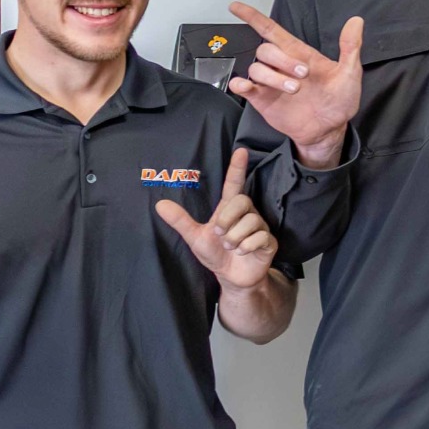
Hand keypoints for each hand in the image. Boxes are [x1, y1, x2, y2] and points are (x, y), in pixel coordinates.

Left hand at [154, 148, 276, 290]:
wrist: (232, 277)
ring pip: (250, 222)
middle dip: (227, 218)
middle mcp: (247, 214)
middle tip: (219, 233)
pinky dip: (246, 247)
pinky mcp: (269, 242)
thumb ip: (180, 221)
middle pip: (242, 201)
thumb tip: (160, 204)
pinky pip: (259, 238)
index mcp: (229, 209)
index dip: (237, 168)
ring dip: (235, 238)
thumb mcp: (195, 237)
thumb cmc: (215, 253)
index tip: (241, 151)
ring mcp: (260, 227)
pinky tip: (243, 252)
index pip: (234, 184)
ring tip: (231, 247)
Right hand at [228, 2, 362, 167]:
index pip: (271, 30)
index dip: (253, 17)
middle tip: (303, 74)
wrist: (330, 130)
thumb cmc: (340, 101)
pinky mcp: (263, 99)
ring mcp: (271, 82)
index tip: (236, 7)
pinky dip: (240, 84)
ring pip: (257, 67)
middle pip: (266, 50)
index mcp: (299, 54)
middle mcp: (282, 66)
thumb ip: (350, 47)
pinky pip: (243, 86)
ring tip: (294, 89)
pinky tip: (247, 86)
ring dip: (273, 77)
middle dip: (282, 60)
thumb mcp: (350, 73)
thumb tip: (356, 21)